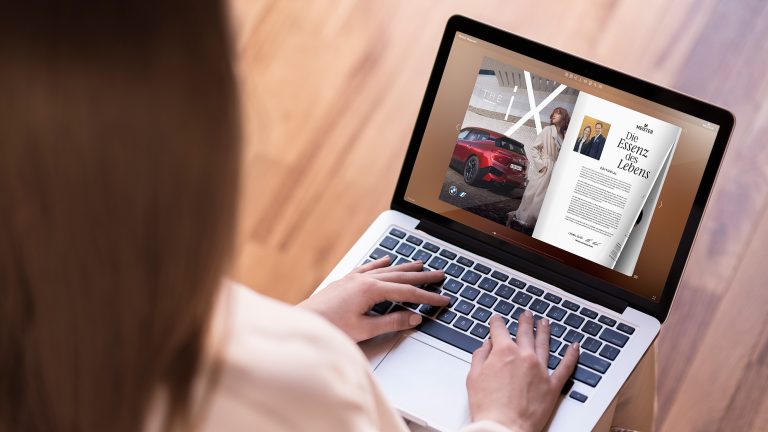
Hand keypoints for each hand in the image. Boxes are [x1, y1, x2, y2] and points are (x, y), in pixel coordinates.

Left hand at [298, 256, 448, 341]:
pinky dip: (380, 264)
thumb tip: (414, 318)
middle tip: (441, 275)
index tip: (443, 300)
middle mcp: (363, 280)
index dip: (427, 297)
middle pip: (400, 276)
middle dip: (422, 276)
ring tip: (421, 264)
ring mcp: (353, 278)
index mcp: (370, 290)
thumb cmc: (329, 327)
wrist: (303, 322)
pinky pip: (368, 268)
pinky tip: (387, 260)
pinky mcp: (345, 281)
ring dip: (405, 267)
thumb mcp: (365, 329)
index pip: (407, 292)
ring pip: (386, 269)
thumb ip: (391, 322)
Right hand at [467, 312, 578, 431]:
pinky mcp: (552, 385)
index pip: (499, 330)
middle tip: (526, 314)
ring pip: (545, 344)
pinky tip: (574, 347)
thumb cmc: (488, 407)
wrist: (503, 428)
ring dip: (545, 331)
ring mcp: (540, 370)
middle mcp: (524, 357)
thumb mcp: (473, 377)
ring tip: (545, 323)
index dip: (496, 322)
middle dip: (524, 322)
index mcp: (503, 352)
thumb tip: (486, 346)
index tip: (496, 320)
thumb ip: (480, 357)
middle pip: (525, 333)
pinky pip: (566, 367)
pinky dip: (571, 355)